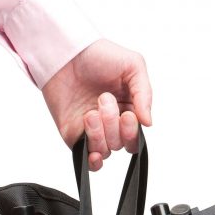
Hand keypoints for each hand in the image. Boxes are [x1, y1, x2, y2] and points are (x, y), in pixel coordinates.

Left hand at [41, 39, 152, 170]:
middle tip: (103, 100)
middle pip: (122, 144)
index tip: (127, 114)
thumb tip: (148, 123)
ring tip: (90, 113)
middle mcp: (113, 123)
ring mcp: (94, 131)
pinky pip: (88, 161)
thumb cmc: (98, 55)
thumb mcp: (133, 66)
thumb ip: (145, 94)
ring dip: (99, 134)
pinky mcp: (75, 136)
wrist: (65, 53)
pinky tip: (93, 153)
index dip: (132, 131)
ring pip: (106, 150)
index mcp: (129, 108)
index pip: (136, 136)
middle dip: (113, 126)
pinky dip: (93, 161)